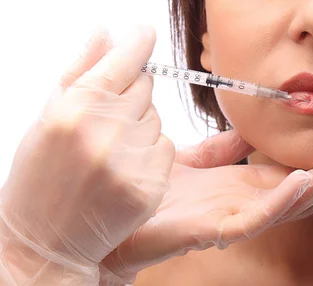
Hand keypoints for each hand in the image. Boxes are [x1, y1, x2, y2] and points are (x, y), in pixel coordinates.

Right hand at [0, 27, 173, 284]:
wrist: (45, 240)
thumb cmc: (41, 175)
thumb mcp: (49, 118)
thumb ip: (79, 72)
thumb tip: (104, 31)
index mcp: (74, 109)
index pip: (123, 61)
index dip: (138, 43)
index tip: (145, 32)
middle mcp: (105, 132)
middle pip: (146, 88)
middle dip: (130, 98)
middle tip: (105, 124)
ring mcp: (131, 161)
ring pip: (157, 120)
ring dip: (140, 129)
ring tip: (108, 154)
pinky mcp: (151, 186)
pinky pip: (167, 149)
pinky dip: (151, 155)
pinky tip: (123, 172)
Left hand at [99, 130, 312, 283]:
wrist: (111, 217)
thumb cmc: (150, 192)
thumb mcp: (192, 159)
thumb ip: (222, 148)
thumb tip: (248, 130)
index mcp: (240, 189)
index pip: (290, 178)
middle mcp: (242, 206)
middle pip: (300, 196)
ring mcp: (232, 221)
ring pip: (287, 207)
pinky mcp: (216, 230)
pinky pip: (257, 217)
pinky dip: (283, 199)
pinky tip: (302, 181)